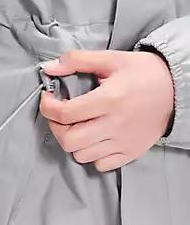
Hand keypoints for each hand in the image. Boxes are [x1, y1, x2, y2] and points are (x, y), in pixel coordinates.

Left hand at [39, 49, 173, 171]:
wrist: (178, 89)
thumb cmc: (143, 72)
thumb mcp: (111, 59)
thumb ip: (77, 60)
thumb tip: (49, 68)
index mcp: (109, 100)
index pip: (65, 113)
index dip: (48, 107)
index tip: (48, 98)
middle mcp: (115, 125)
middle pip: (69, 140)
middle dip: (56, 127)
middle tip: (59, 114)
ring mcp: (123, 143)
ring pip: (81, 156)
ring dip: (72, 141)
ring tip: (77, 125)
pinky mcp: (131, 153)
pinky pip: (100, 165)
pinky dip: (91, 155)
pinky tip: (94, 138)